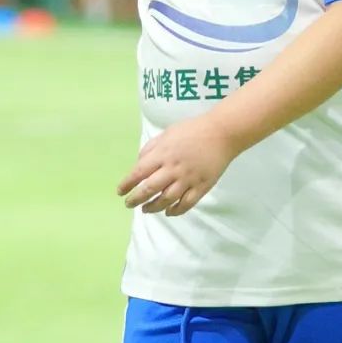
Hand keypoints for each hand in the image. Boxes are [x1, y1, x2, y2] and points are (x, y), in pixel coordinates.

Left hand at [118, 116, 238, 215]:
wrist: (221, 133)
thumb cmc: (192, 130)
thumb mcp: (166, 134)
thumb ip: (150, 149)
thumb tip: (139, 164)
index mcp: (162, 154)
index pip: (139, 172)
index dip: (127, 184)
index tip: (120, 191)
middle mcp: (173, 169)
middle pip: (150, 189)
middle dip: (136, 199)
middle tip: (129, 204)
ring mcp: (188, 179)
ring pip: (166, 200)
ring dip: (153, 207)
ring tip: (146, 209)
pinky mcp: (202, 186)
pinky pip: (186, 204)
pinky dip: (175, 211)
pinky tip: (168, 212)